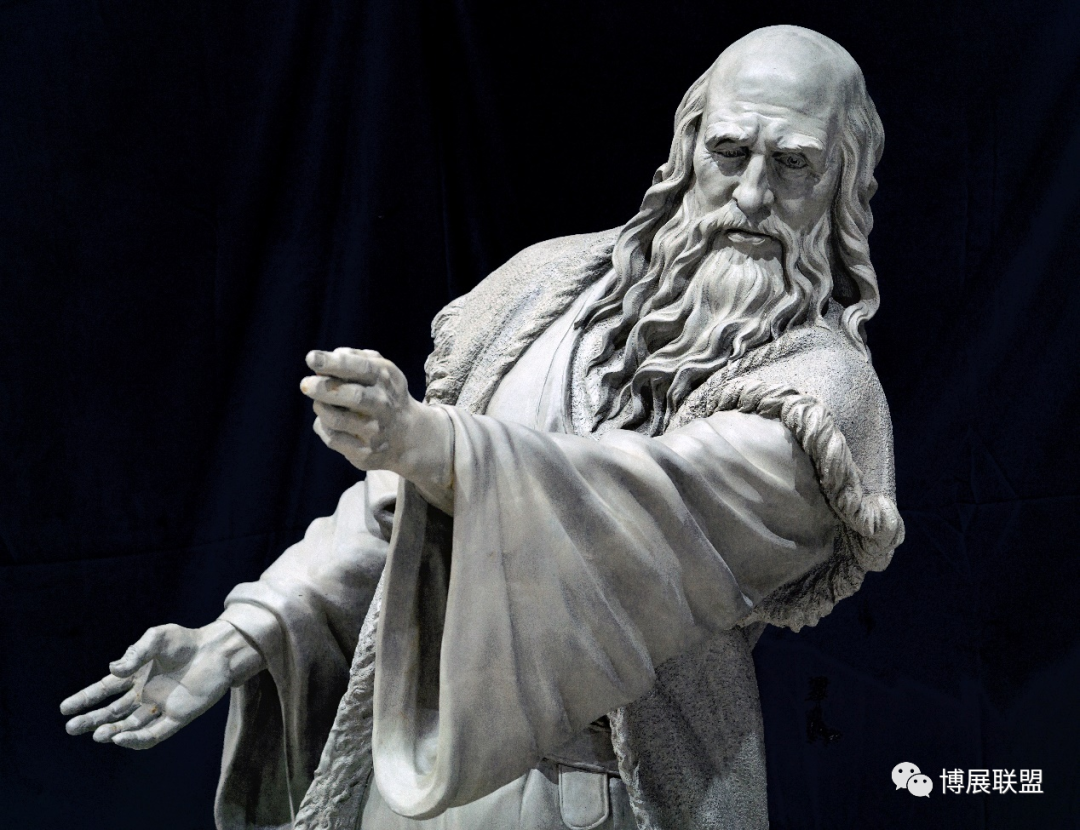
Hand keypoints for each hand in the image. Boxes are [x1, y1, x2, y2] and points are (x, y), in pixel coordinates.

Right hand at [60, 620, 263, 749]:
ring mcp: (161, 706)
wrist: (218, 650)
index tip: (64, 708)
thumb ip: (134, 653)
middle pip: (113, 712)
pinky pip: (155, 733)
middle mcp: (145, 694)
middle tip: (71, 728)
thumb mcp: (157, 638)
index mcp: (136, 675)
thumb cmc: (186, 641)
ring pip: (131, 726)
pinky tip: (121, 739)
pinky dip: (137, 739)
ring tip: (98, 735)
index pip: (105, 691)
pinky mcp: (179, 716)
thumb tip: (112, 671)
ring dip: (113, 732)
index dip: (85, 699)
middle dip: (92, 720)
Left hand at [300, 348, 451, 484]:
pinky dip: (323, 426)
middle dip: (324, 389)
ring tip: (319, 402)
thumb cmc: (384, 394)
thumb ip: (356, 358)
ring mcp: (375, 431)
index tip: (312, 358)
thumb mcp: (381, 371)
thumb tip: (328, 357)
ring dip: (320, 408)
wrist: (408, 436)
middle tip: (305, 384)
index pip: (360, 368)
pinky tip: (327, 421)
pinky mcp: (365, 453)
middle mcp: (383, 405)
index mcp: (385, 380)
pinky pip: (333, 439)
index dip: (334, 363)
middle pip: (353, 396)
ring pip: (337, 419)